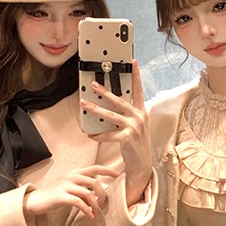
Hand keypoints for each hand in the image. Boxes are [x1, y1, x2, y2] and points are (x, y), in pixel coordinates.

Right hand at [22, 166, 118, 219]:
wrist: (34, 201)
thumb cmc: (52, 195)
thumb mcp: (68, 186)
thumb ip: (81, 187)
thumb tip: (96, 194)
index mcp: (74, 173)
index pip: (94, 168)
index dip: (107, 170)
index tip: (117, 174)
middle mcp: (70, 177)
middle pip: (94, 182)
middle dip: (102, 194)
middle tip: (103, 205)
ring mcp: (65, 186)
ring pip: (88, 193)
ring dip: (95, 205)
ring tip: (96, 213)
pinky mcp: (61, 197)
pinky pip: (79, 203)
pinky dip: (87, 210)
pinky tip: (89, 216)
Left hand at [80, 61, 151, 206]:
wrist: (142, 163)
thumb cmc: (136, 143)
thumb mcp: (136, 126)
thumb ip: (127, 114)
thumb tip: (109, 105)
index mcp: (141, 112)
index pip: (138, 90)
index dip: (136, 76)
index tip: (133, 62)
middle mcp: (139, 117)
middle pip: (120, 101)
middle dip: (105, 92)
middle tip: (93, 85)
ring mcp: (134, 127)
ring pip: (110, 115)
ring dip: (95, 109)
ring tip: (84, 104)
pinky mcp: (127, 138)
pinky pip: (108, 134)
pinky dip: (98, 135)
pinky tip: (90, 135)